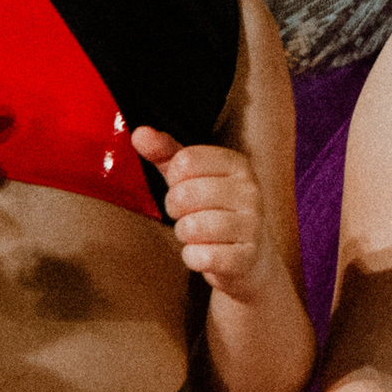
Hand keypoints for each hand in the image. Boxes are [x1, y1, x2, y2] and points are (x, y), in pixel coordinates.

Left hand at [132, 126, 274, 292]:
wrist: (247, 257)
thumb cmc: (213, 210)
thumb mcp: (189, 176)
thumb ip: (164, 152)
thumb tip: (140, 133)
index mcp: (237, 164)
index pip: (185, 161)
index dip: (174, 179)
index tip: (186, 187)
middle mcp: (250, 191)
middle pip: (184, 193)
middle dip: (175, 208)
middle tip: (187, 214)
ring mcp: (252, 226)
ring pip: (192, 227)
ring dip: (184, 234)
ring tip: (197, 234)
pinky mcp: (247, 258)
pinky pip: (203, 257)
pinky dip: (193, 258)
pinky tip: (204, 253)